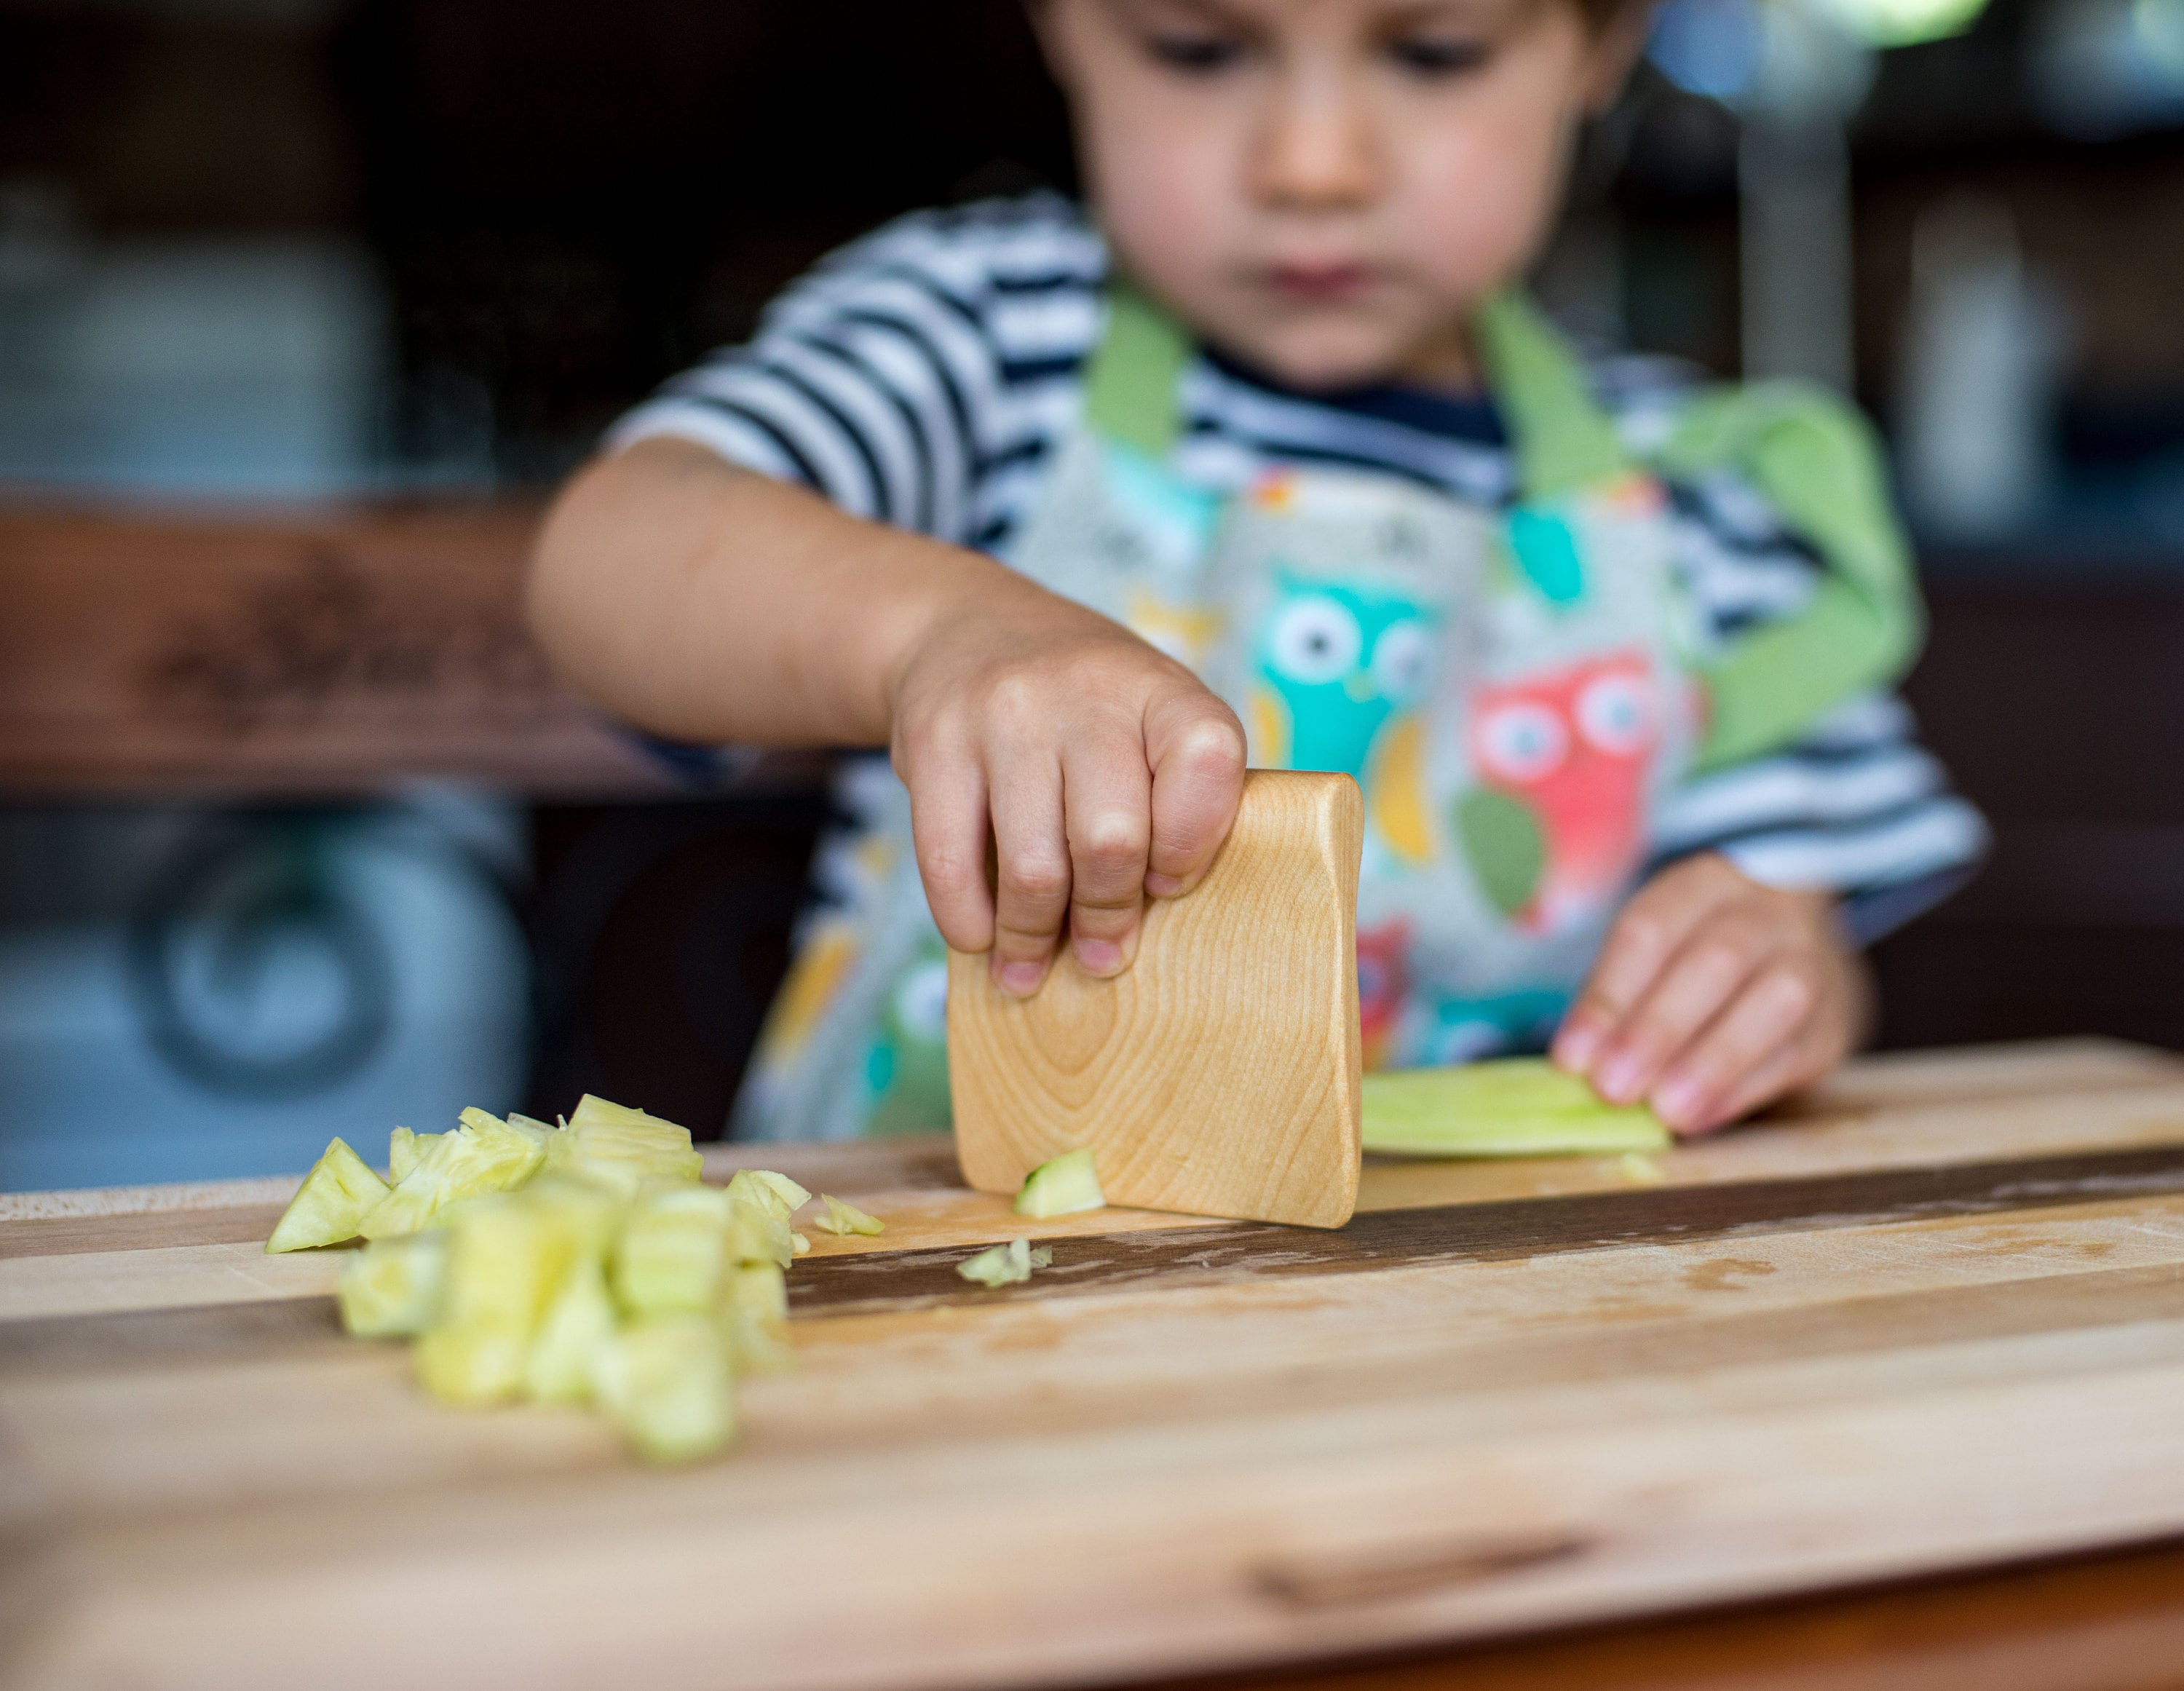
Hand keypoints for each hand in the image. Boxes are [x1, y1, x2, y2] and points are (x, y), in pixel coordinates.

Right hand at [887, 577, 1246, 996]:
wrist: (971, 627)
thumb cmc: (1086, 708)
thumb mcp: (1148, 719)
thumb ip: (1169, 800)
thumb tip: (1141, 930)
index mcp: (1161, 689)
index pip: (1207, 763)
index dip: (1191, 844)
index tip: (1166, 887)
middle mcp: (1086, 690)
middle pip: (1111, 840)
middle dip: (1106, 918)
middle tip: (1100, 955)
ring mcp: (1004, 712)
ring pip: (1033, 866)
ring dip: (1033, 936)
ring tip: (1031, 968)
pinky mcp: (935, 741)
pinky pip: (949, 859)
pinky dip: (967, 918)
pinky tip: (980, 938)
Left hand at [1549, 854, 1869, 1135]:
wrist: (1794, 946)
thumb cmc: (1695, 952)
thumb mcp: (1654, 946)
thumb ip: (1617, 997)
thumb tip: (1579, 1062)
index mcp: (1703, 885)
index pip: (1651, 930)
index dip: (1608, 996)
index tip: (1572, 1057)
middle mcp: (1765, 914)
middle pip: (1715, 962)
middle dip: (1658, 1030)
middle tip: (1613, 1087)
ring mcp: (1810, 964)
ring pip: (1773, 1005)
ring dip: (1711, 1064)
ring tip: (1665, 1110)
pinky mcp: (1833, 1023)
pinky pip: (1795, 1054)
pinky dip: (1743, 1090)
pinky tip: (1700, 1117)